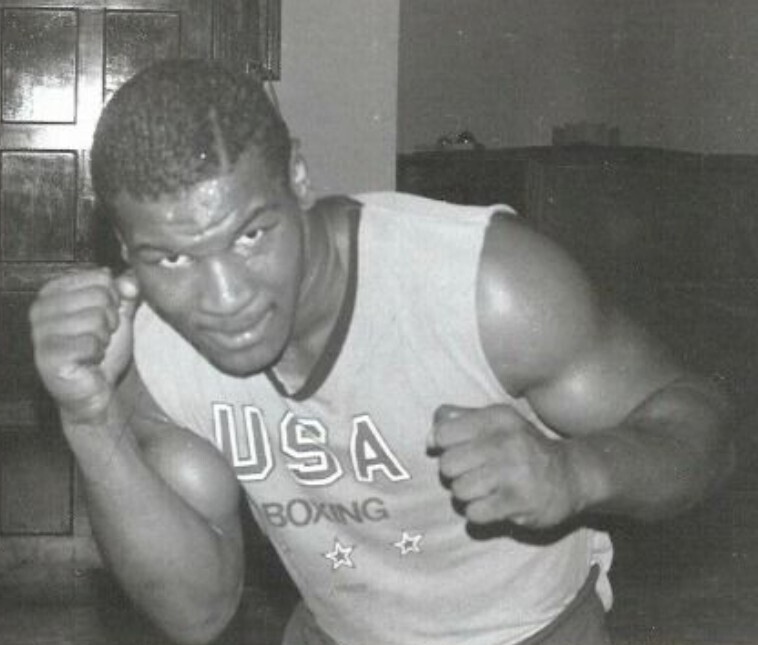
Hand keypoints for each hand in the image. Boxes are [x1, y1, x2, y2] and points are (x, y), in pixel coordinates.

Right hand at [30, 268, 139, 424]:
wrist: (97, 387)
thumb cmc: (103, 349)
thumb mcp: (119, 313)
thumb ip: (126, 291)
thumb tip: (131, 280)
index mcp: (53, 291)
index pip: (100, 277)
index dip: (114, 299)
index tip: (104, 317)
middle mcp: (40, 308)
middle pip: (99, 296)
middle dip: (111, 319)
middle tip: (100, 336)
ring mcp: (40, 332)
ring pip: (96, 319)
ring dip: (104, 338)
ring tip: (93, 348)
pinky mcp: (47, 356)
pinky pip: (90, 343)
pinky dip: (97, 353)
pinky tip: (87, 361)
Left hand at [428, 404, 581, 528]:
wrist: (572, 475)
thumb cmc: (522, 447)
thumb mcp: (495, 423)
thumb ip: (458, 422)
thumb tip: (429, 439)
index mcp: (497, 418)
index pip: (444, 433)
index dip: (445, 446)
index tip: (459, 451)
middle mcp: (506, 442)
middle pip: (448, 465)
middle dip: (455, 474)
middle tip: (473, 474)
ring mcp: (514, 473)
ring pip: (459, 491)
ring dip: (467, 495)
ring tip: (485, 489)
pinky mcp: (519, 503)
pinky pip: (475, 513)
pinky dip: (479, 513)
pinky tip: (494, 504)